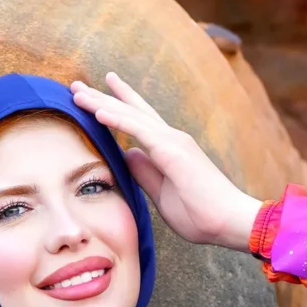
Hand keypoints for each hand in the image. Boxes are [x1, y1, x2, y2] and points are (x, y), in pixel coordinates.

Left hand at [70, 72, 260, 252]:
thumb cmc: (201, 214)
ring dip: (102, 102)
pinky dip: (117, 119)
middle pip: (130, 111)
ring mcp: (172, 141)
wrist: (229, 222)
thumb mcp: (162, 195)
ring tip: (77, 91)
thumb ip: (146, 174)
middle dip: (102, 97)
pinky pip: (139, 129)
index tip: (94, 98)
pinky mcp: (172, 150)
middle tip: (76, 85)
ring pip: (130, 115)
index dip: (115, 108)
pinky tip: (98, 111)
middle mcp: (170, 138)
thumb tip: (129, 156)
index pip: (137, 122)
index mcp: (168, 149)